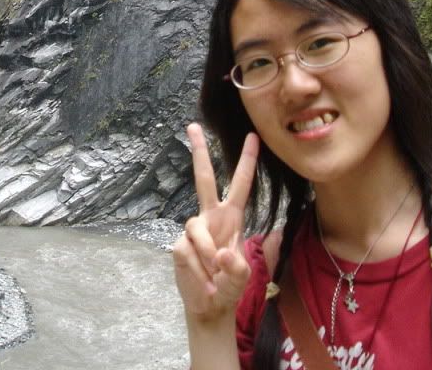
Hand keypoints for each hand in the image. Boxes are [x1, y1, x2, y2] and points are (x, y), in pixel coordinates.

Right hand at [172, 123, 258, 321]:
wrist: (209, 305)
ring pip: (197, 230)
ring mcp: (193, 230)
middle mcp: (211, 217)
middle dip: (199, 152)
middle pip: (204, 179)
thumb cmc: (230, 286)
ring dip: (208, 256)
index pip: (240, 185)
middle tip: (193, 126)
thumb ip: (238, 267)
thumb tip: (222, 252)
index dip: (247, 162)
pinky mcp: (179, 245)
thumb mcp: (244, 278)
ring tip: (214, 276)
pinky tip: (202, 279)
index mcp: (232, 218)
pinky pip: (188, 251)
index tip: (253, 137)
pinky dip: (198, 268)